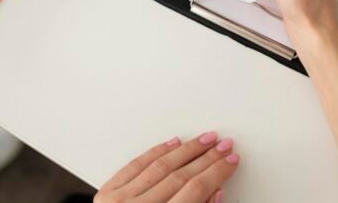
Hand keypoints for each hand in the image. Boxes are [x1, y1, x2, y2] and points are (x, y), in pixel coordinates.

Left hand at [96, 132, 239, 202]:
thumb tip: (216, 192)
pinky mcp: (107, 194)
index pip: (195, 190)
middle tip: (224, 146)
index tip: (231, 161)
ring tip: (204, 140)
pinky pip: (136, 164)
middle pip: (181, 175)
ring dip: (186, 150)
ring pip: (160, 165)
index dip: (217, 172)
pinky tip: (172, 143)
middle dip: (207, 158)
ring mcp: (120, 201)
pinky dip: (156, 152)